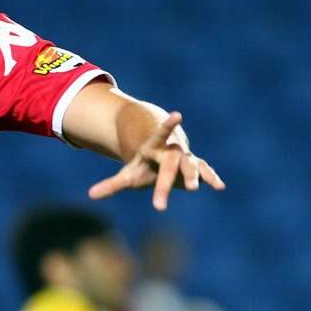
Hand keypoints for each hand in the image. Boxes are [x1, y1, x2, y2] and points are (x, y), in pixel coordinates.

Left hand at [88, 111, 224, 209]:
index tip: (177, 114)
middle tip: (169, 188)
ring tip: (193, 188)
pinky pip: (205, 170)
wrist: (162, 155)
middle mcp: (172, 150)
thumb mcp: (128, 175)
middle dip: (167, 180)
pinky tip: (220, 186)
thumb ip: (111, 185)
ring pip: (191, 165)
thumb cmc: (143, 165)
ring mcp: (185, 158)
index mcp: (154, 147)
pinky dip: (211, 178)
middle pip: (171, 163)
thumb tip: (90, 195)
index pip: (161, 134)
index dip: (168, 125)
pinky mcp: (194, 166)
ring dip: (194, 176)